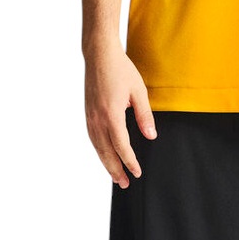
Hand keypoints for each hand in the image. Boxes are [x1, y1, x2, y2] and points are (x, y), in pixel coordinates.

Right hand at [84, 46, 157, 187]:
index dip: (130, 162)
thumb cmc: (121, 70)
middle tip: (125, 184)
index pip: (122, 146)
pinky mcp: (88, 113)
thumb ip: (144, 115)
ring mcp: (90, 116)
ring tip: (115, 175)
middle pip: (106, 152)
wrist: (99, 55)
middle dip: (116, 169)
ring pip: (98, 147)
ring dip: (106, 163)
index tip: (137, 172)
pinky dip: (99, 150)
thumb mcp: (138, 91)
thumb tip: (151, 136)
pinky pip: (93, 138)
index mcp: (112, 114)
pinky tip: (105, 154)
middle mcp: (98, 119)